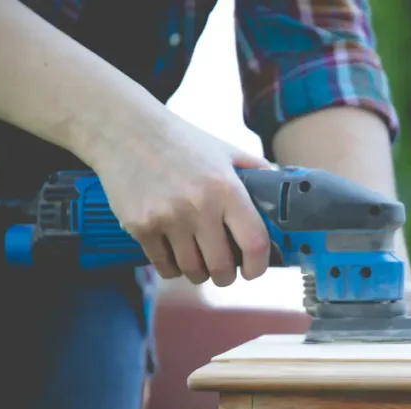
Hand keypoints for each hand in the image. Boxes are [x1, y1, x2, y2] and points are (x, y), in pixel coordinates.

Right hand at [90, 114, 271, 286]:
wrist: (126, 130)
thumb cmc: (181, 141)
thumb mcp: (226, 150)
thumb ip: (256, 171)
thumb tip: (284, 192)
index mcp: (227, 189)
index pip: (254, 243)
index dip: (258, 266)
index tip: (254, 270)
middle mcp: (199, 206)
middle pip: (221, 267)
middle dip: (226, 276)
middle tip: (225, 271)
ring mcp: (168, 218)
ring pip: (192, 271)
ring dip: (199, 273)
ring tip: (200, 263)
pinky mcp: (141, 226)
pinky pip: (163, 266)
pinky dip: (172, 268)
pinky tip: (175, 256)